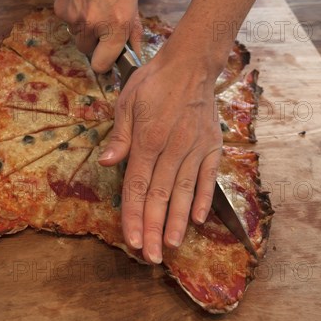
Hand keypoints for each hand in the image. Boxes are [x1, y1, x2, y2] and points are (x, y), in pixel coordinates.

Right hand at [53, 0, 141, 71]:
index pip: (102, 64)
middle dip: (93, 43)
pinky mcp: (60, 10)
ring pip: (77, 36)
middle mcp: (94, 25)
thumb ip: (132, 31)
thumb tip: (135, 53)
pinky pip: (67, 22)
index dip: (103, 63)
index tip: (105, 59)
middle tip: (100, 24)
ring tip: (91, 4)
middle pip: (87, 52)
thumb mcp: (131, 1)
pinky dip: (73, 14)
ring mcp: (74, 18)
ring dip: (84, 28)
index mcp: (116, 24)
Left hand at [98, 40, 223, 263]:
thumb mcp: (126, 102)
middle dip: (153, 228)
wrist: (190, 64)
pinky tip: (197, 219)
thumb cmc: (153, 82)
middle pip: (159, 195)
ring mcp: (194, 148)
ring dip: (176, 221)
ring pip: (183, 191)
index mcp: (147, 139)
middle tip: (150, 257)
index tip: (131, 240)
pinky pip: (207, 176)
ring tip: (171, 246)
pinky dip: (202, 198)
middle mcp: (172, 147)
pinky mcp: (212, 146)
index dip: (132, 215)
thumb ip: (120, 136)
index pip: (137, 185)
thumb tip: (108, 162)